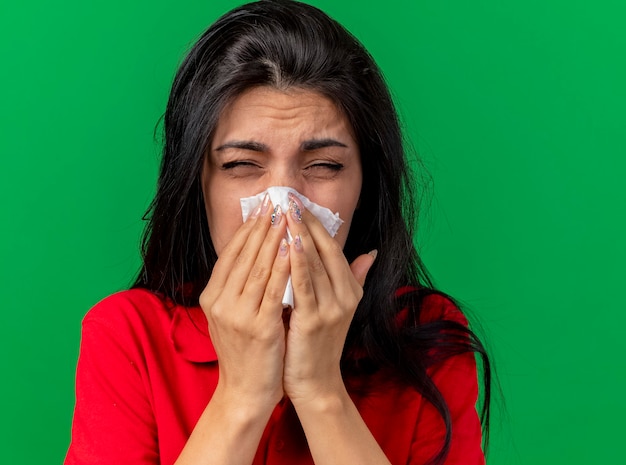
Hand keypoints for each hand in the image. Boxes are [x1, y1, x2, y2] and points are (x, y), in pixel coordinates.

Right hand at [199, 196, 290, 407]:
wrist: (244, 391)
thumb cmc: (243, 350)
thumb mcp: (231, 314)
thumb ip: (238, 285)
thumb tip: (253, 252)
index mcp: (212, 296)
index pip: (230, 253)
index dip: (247, 228)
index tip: (262, 206)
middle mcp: (220, 302)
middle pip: (244, 255)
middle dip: (262, 225)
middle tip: (276, 199)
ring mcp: (237, 315)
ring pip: (258, 267)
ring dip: (274, 238)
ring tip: (286, 215)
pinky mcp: (258, 327)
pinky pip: (273, 290)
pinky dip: (282, 266)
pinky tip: (291, 248)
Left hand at [282, 194, 375, 404]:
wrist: (315, 382)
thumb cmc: (320, 343)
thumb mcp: (341, 308)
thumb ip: (355, 278)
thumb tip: (370, 252)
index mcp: (351, 290)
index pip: (332, 248)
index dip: (317, 223)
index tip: (299, 202)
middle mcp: (345, 296)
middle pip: (325, 250)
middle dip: (307, 222)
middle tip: (289, 197)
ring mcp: (332, 308)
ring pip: (315, 262)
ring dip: (300, 234)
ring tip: (286, 211)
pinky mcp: (314, 320)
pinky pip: (304, 284)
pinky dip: (296, 262)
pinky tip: (287, 243)